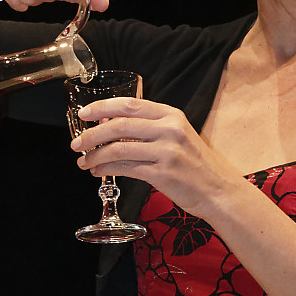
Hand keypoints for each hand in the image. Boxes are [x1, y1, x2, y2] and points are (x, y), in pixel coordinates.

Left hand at [71, 96, 231, 215]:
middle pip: (119, 125)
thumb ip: (149, 128)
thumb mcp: (176, 136)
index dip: (102, 108)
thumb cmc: (195, 164)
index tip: (84, 114)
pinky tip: (98, 172)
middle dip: (92, 135)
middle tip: (76, 144)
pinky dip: (107, 170)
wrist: (218, 190)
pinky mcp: (163, 174)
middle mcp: (169, 129)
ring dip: (95, 156)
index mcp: (171, 115)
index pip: (129, 105)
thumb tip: (110, 126)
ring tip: (84, 162)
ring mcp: (166, 152)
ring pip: (119, 149)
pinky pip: (126, 169)